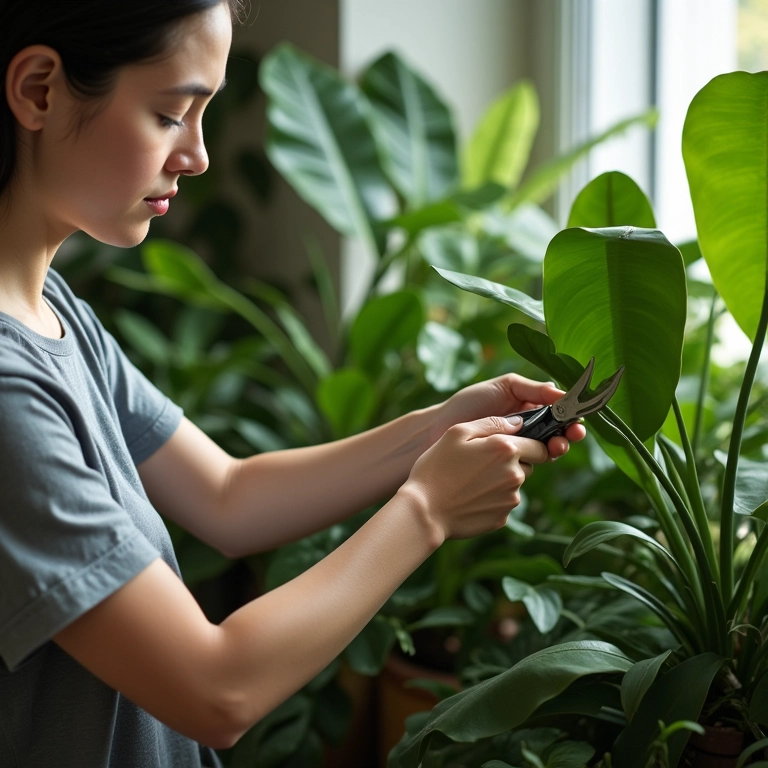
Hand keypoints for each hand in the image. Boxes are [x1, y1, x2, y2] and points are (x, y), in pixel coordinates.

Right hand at [403, 414, 548, 541]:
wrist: (425, 511)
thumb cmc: (436, 467)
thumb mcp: (457, 433)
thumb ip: (492, 423)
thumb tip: (518, 423)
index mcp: (506, 449)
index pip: (539, 446)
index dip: (527, 444)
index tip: (511, 446)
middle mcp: (515, 475)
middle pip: (528, 465)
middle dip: (513, 462)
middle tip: (483, 463)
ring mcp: (510, 499)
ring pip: (515, 484)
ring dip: (501, 480)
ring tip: (471, 481)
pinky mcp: (502, 517)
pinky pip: (503, 503)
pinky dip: (492, 499)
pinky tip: (470, 497)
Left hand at [431, 373, 585, 458]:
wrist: (438, 430)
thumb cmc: (468, 404)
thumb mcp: (503, 387)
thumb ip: (532, 389)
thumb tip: (562, 392)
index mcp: (528, 406)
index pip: (558, 410)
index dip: (571, 414)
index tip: (578, 417)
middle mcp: (528, 428)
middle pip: (559, 431)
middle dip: (570, 433)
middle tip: (573, 435)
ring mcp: (519, 447)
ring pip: (548, 449)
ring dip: (558, 448)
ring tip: (557, 447)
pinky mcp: (510, 464)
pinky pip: (531, 463)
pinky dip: (539, 461)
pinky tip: (540, 457)